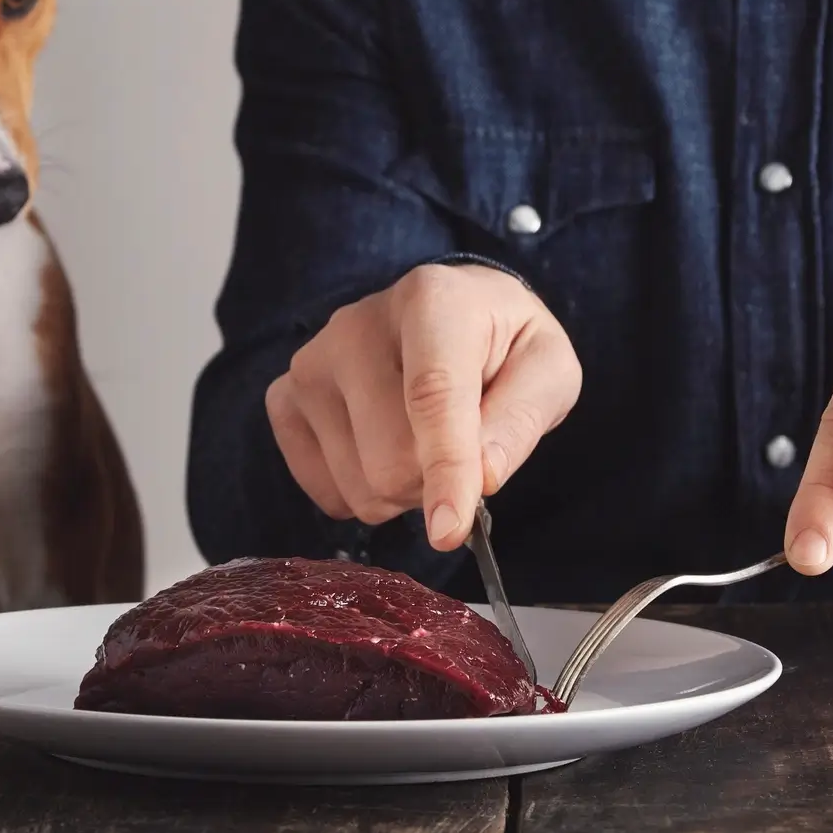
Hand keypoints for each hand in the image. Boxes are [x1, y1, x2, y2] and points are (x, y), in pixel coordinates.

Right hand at [265, 264, 582, 551]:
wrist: (448, 314)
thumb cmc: (502, 345)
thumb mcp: (548, 371)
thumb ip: (521, 420)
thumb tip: (482, 477)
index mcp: (431, 302)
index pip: (432, 395)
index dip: (445, 468)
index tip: (451, 530)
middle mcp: (355, 326)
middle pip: (392, 459)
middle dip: (436, 482)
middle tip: (461, 449)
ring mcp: (311, 364)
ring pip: (359, 485)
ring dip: (402, 491)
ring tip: (420, 440)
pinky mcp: (284, 398)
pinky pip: (325, 491)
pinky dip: (362, 492)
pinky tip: (381, 447)